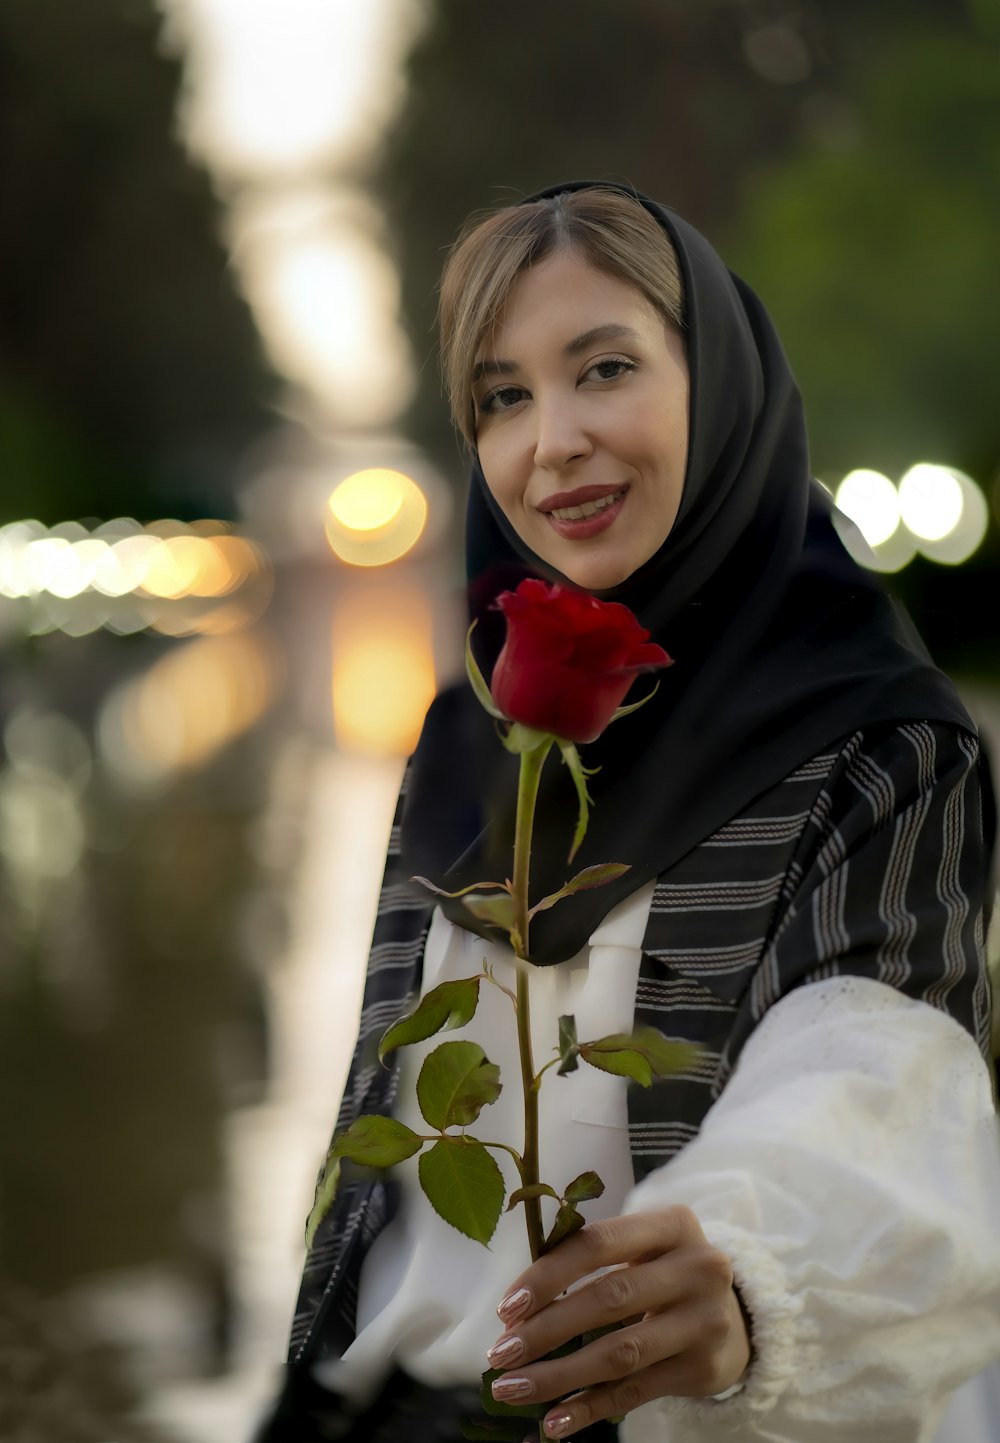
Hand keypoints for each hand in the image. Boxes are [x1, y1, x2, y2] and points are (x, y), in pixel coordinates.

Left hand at [485, 1205, 750, 1439]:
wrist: (734, 1316)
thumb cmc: (664, 1272)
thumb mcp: (643, 1247)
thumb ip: (590, 1258)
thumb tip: (517, 1303)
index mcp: (673, 1225)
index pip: (598, 1244)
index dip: (548, 1274)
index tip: (507, 1307)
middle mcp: (697, 1268)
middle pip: (608, 1299)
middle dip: (546, 1329)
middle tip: (500, 1353)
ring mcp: (704, 1321)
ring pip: (619, 1353)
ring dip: (558, 1375)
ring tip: (511, 1388)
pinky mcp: (702, 1368)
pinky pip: (635, 1392)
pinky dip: (590, 1408)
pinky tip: (553, 1420)